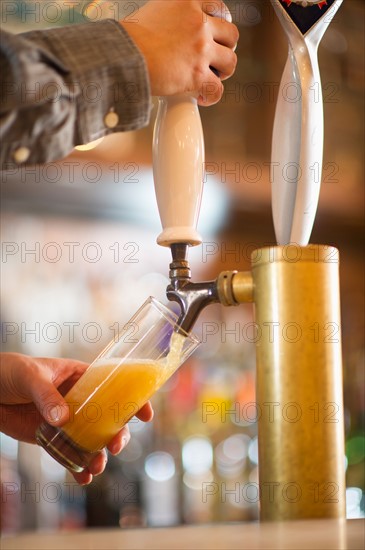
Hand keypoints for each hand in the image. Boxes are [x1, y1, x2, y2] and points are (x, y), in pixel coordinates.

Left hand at [0, 353, 153, 484]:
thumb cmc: (9, 371)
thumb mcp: (31, 376)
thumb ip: (47, 396)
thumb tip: (63, 419)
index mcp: (80, 376)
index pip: (113, 385)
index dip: (133, 399)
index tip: (145, 415)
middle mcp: (78, 399)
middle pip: (108, 417)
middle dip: (117, 433)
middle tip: (116, 445)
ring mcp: (66, 419)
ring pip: (91, 438)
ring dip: (99, 453)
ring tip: (97, 466)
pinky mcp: (50, 436)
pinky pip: (69, 453)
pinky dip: (77, 466)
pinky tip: (83, 476)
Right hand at [120, 0, 238, 105]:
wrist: (124, 55)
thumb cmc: (130, 38)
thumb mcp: (154, 11)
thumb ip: (172, 17)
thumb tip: (173, 28)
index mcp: (188, 3)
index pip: (219, 8)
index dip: (221, 23)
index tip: (218, 33)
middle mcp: (199, 24)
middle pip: (231, 35)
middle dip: (226, 48)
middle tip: (215, 58)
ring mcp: (200, 50)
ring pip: (230, 62)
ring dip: (223, 72)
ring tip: (211, 77)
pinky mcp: (197, 75)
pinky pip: (217, 89)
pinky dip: (212, 96)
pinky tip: (202, 96)